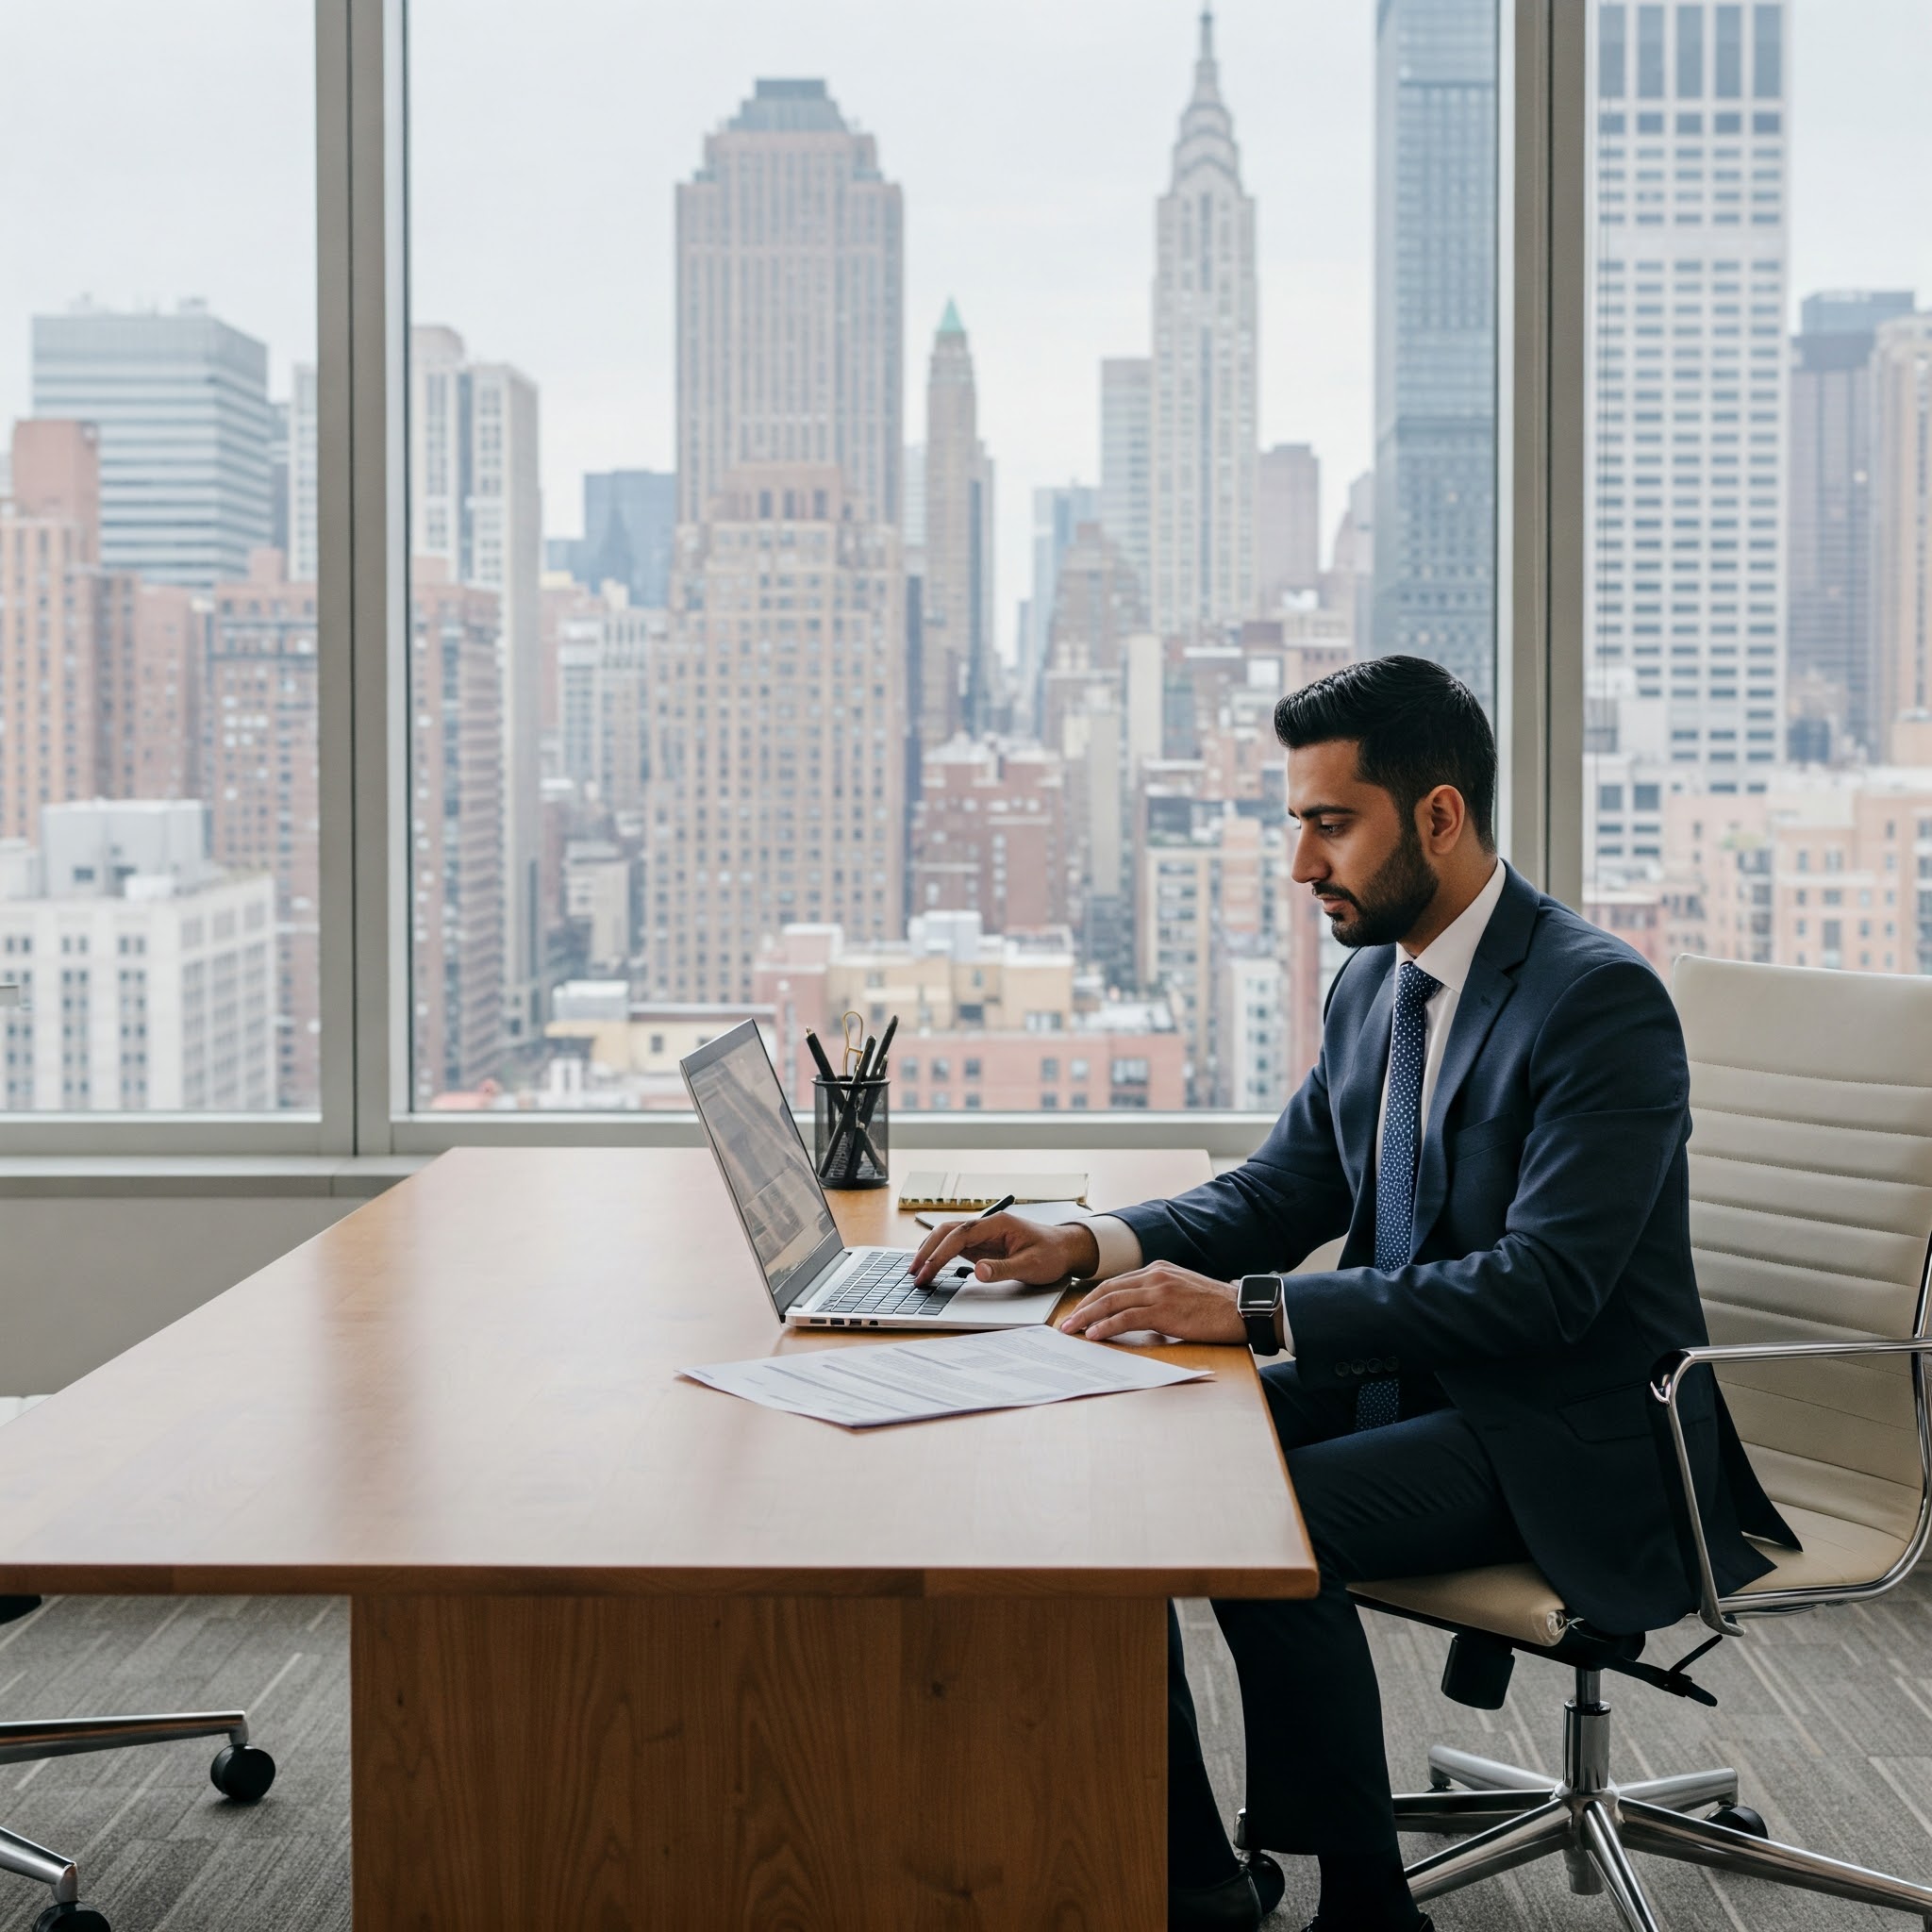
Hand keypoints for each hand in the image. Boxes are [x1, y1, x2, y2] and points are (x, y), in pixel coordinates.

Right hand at [909, 1210, 1098, 1287]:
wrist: (1065, 1249)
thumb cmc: (1052, 1254)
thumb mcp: (1031, 1265)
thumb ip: (1004, 1269)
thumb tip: (977, 1272)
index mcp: (997, 1224)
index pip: (960, 1234)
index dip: (940, 1253)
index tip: (928, 1271)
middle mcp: (987, 1226)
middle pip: (947, 1231)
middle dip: (928, 1251)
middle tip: (914, 1274)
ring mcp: (983, 1235)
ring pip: (948, 1237)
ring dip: (931, 1252)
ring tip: (916, 1272)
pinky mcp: (982, 1246)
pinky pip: (955, 1247)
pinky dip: (940, 1256)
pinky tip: (930, 1268)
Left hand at [1057, 1262, 1245, 1344]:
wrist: (1240, 1309)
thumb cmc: (1214, 1306)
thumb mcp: (1182, 1290)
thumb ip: (1159, 1295)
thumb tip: (1136, 1314)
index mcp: (1158, 1269)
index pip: (1116, 1283)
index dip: (1093, 1298)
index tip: (1078, 1312)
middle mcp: (1155, 1275)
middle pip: (1107, 1290)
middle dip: (1083, 1307)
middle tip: (1065, 1323)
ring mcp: (1158, 1290)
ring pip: (1112, 1301)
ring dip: (1087, 1317)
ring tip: (1071, 1330)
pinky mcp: (1164, 1310)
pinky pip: (1126, 1317)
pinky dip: (1107, 1326)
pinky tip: (1094, 1335)